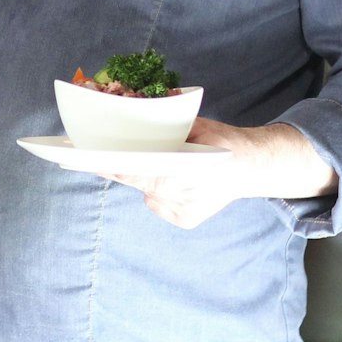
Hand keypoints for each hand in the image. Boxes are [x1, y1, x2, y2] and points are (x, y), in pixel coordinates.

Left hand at [100, 118, 337, 228]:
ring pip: (147, 193)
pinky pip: (159, 205)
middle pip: (136, 182)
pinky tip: (170, 181)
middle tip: (100, 158)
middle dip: (119, 169)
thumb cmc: (220, 142)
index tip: (89, 158)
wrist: (253, 167)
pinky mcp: (185, 220)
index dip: (110, 164)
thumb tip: (131, 121)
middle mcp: (176, 197)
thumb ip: (165, 131)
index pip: (133, 170)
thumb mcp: (193, 128)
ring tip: (152, 164)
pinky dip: (158, 193)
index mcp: (178, 172)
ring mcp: (180, 211)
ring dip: (144, 179)